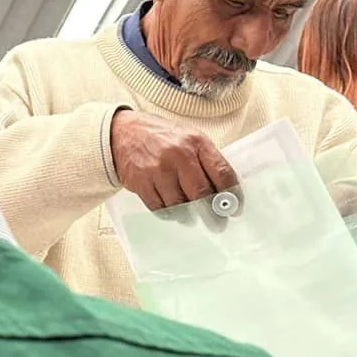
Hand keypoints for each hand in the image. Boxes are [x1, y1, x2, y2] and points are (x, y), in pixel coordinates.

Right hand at [109, 109, 237, 210]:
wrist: (122, 132)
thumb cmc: (159, 136)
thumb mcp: (188, 137)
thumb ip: (205, 159)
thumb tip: (223, 190)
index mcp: (196, 142)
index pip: (222, 172)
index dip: (232, 194)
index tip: (234, 209)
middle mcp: (178, 155)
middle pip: (202, 193)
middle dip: (212, 213)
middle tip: (217, 224)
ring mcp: (159, 170)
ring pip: (180, 205)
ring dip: (187, 214)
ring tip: (189, 214)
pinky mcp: (142, 183)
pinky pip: (160, 208)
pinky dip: (167, 212)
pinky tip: (170, 208)